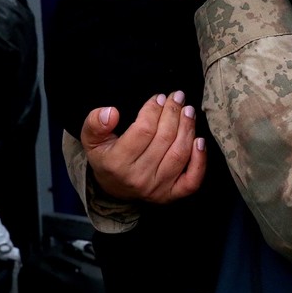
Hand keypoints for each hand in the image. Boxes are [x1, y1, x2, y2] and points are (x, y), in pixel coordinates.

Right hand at [80, 90, 205, 203]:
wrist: (113, 188)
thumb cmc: (106, 157)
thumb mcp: (92, 139)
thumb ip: (95, 123)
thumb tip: (111, 112)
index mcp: (117, 163)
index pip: (143, 131)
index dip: (154, 110)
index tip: (159, 97)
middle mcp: (138, 178)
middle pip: (164, 139)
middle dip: (173, 113)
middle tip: (177, 97)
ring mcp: (156, 189)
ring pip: (179, 154)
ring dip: (187, 128)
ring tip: (188, 110)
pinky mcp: (171, 195)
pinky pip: (191, 181)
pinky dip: (200, 160)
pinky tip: (200, 141)